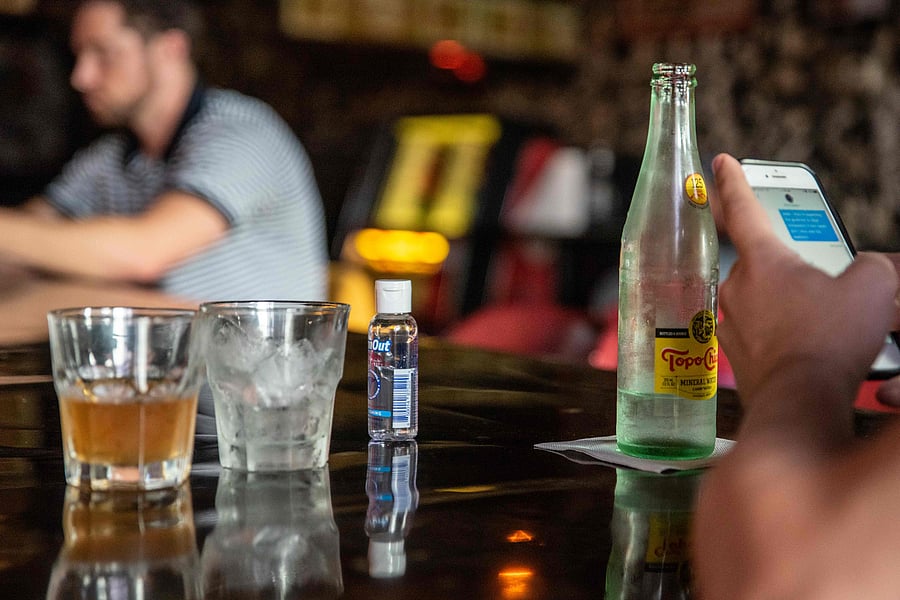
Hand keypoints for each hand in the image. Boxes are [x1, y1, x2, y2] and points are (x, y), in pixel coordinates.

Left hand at [713, 154, 897, 404]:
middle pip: (755, 260)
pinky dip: (775, 329)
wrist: (800, 401)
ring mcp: (730, 321)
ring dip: (779, 299)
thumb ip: (872, 266)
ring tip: (816, 316)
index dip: (731, 182)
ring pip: (755, 297)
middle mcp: (736, 286)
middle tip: (811, 275)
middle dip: (781, 262)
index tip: (718, 163)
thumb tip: (873, 267)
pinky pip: (754, 329)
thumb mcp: (871, 289)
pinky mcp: (734, 352)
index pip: (741, 208)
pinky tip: (802, 342)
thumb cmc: (829, 341)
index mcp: (762, 259)